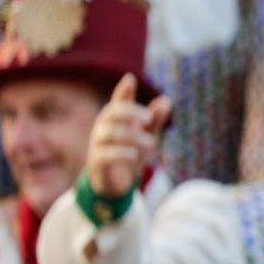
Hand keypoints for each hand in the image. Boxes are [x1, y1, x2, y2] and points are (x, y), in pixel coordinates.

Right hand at [85, 73, 171, 199]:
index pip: (118, 102)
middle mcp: (104, 129)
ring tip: (151, 142)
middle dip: (130, 112)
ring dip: (131, 136)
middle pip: (111, 113)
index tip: (131, 78)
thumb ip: (155, 120)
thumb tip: (166, 100)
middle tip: (150, 117)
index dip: (123, 91)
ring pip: (109, 134)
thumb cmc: (129, 154)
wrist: (114, 184)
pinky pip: (104, 154)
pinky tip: (134, 155)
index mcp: (116, 120)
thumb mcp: (147, 136)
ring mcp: (98, 145)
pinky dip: (119, 153)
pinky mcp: (97, 162)